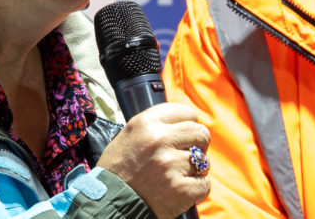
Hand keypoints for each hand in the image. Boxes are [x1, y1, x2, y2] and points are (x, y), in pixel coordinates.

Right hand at [95, 102, 210, 217]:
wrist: (110, 202)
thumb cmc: (118, 171)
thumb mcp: (128, 136)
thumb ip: (154, 126)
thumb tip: (180, 124)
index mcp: (146, 123)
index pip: (184, 112)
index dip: (189, 123)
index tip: (186, 133)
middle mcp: (160, 140)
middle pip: (200, 133)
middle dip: (198, 143)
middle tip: (186, 154)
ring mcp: (172, 164)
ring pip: (204, 160)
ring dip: (195, 169)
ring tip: (178, 175)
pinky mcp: (181, 189)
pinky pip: (204, 184)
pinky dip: (197, 189)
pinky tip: (182, 190)